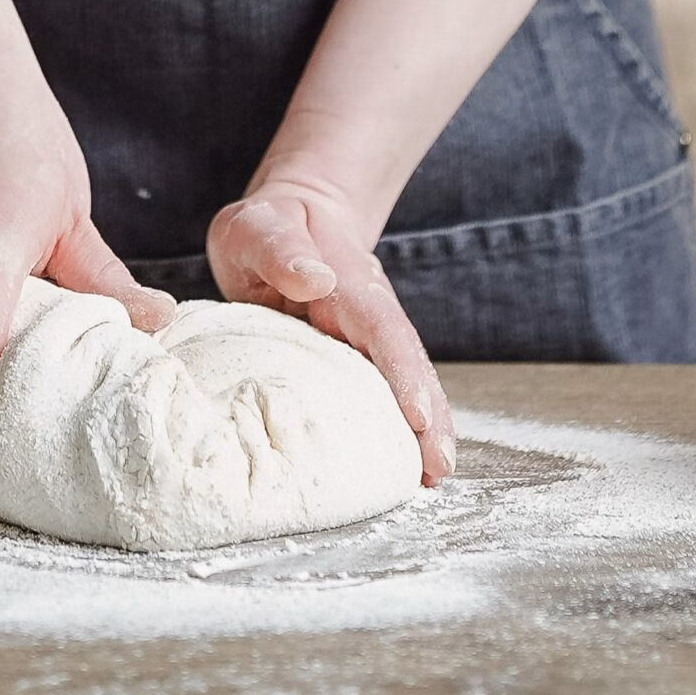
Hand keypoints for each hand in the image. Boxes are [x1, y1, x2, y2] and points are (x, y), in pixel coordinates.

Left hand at [207, 173, 454, 484]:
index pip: (383, 329)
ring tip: (434, 476)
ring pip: (405, 382)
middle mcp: (369, 312)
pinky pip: (382, 391)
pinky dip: (401, 426)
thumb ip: (279, 250)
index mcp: (349, 284)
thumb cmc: (267, 227)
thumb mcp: (256, 228)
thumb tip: (312, 279)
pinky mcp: (356, 355)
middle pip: (409, 364)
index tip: (419, 416)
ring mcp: (366, 336)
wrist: (290, 218)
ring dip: (425, 428)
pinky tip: (406, 462)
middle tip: (439, 467)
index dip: (403, 373)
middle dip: (431, 416)